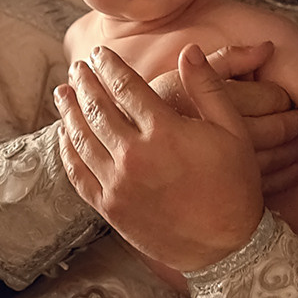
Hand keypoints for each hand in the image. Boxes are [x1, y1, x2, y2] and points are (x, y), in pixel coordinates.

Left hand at [57, 44, 263, 273]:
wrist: (226, 247)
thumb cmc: (235, 186)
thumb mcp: (233, 131)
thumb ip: (208, 87)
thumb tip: (188, 49)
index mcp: (165, 132)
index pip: (126, 87)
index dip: (109, 66)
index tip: (100, 53)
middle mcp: (135, 156)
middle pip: (97, 108)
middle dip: (84, 83)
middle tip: (77, 67)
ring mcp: (119, 184)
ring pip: (82, 139)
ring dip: (69, 111)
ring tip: (62, 93)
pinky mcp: (110, 209)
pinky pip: (78, 174)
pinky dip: (68, 151)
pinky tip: (66, 135)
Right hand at [148, 40, 297, 196]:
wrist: (122, 167)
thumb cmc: (151, 117)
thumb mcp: (179, 82)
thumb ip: (225, 61)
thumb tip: (267, 46)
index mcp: (217, 103)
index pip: (272, 96)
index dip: (284, 96)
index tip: (286, 98)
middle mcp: (221, 138)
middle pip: (279, 128)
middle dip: (295, 122)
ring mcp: (224, 170)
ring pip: (277, 158)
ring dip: (296, 151)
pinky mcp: (223, 195)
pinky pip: (268, 186)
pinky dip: (288, 176)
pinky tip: (297, 170)